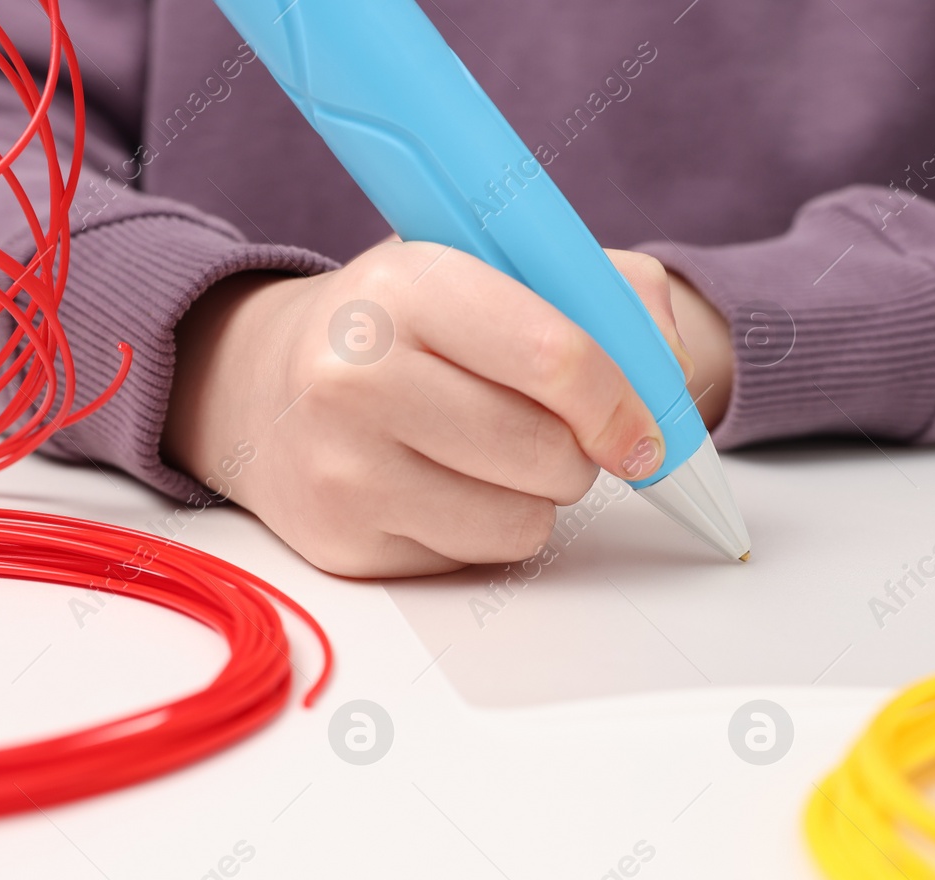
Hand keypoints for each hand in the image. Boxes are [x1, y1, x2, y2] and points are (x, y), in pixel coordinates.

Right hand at [163, 240, 714, 577]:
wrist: (263, 385)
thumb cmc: (403, 327)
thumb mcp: (490, 268)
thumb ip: (605, 291)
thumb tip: (670, 371)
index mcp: (405, 285)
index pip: (554, 357)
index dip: (623, 402)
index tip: (645, 427)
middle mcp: (356, 375)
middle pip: (548, 453)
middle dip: (580, 451)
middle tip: (554, 429)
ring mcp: (342, 467)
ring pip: (524, 519)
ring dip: (537, 495)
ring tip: (493, 452)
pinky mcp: (343, 541)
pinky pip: (479, 556)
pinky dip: (488, 527)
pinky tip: (445, 483)